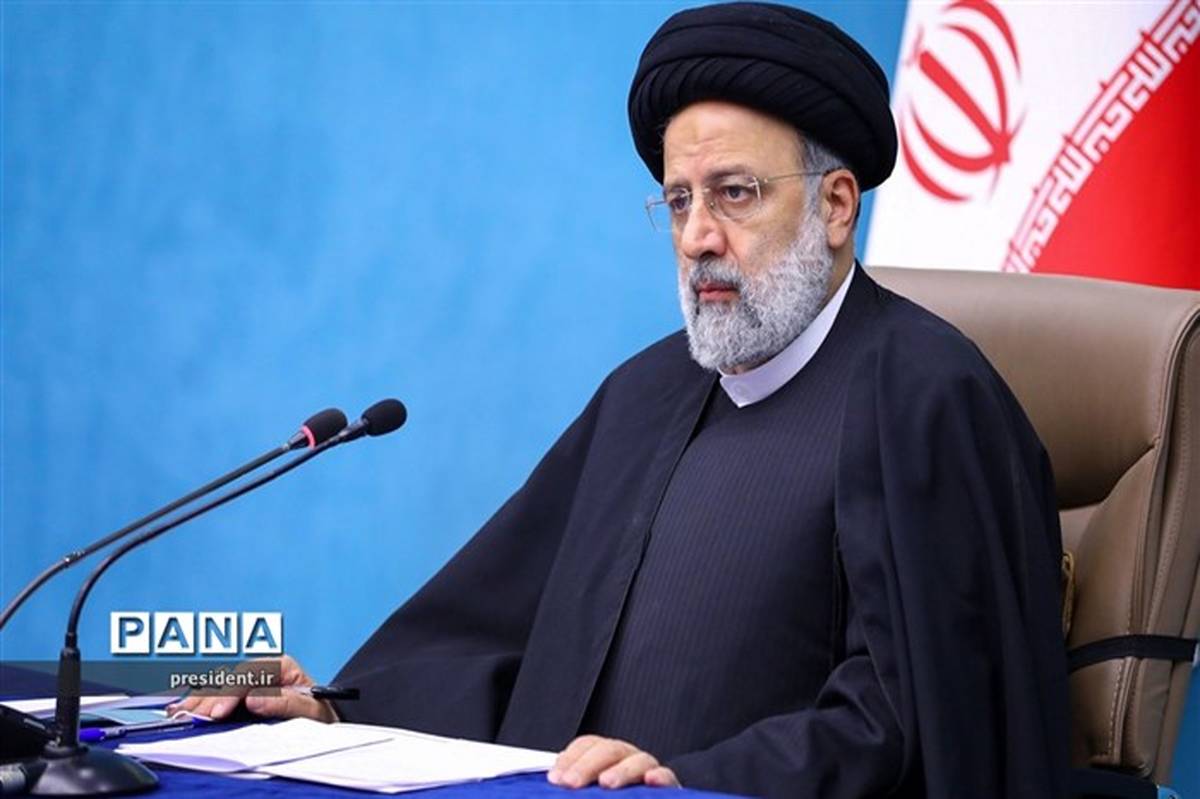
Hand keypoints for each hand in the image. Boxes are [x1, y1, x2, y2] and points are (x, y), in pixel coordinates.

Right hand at [166, 655, 335, 722]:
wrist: (325, 719)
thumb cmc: (319, 712)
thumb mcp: (310, 709)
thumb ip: (285, 702)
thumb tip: (255, 697)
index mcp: (280, 665)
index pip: (248, 674)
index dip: (229, 693)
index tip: (217, 712)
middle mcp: (262, 668)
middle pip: (227, 678)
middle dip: (207, 697)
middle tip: (190, 717)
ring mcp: (250, 680)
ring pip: (218, 684)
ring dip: (197, 699)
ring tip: (179, 713)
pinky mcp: (241, 693)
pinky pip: (216, 694)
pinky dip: (199, 701)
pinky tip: (182, 708)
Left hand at [547, 735, 679, 789]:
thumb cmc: (616, 797)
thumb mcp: (592, 791)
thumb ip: (579, 786)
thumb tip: (554, 783)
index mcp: (606, 757)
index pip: (587, 745)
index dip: (570, 758)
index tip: (555, 778)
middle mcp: (627, 758)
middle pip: (608, 750)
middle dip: (587, 765)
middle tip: (571, 783)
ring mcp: (648, 770)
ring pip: (637, 760)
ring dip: (621, 770)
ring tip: (606, 783)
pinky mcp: (668, 785)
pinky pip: (666, 776)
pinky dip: (659, 776)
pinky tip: (650, 781)